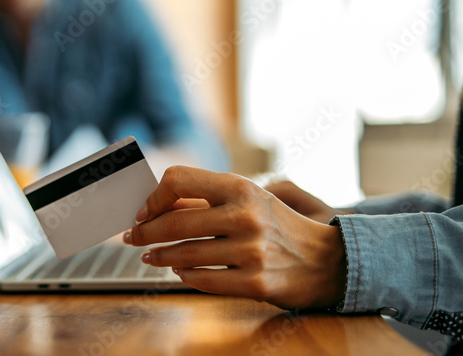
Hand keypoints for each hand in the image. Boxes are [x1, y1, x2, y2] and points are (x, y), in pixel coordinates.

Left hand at [124, 166, 346, 309]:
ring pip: (185, 255)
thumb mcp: (250, 198)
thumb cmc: (279, 224)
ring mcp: (251, 250)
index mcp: (240, 187)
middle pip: (175, 222)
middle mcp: (245, 215)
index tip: (143, 211)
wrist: (328, 259)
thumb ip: (207, 198)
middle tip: (133, 237)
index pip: (179, 179)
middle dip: (146, 232)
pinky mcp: (257, 282)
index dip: (154, 197)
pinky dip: (185, 277)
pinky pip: (205, 281)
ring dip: (160, 257)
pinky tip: (179, 272)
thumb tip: (157, 204)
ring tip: (150, 256)